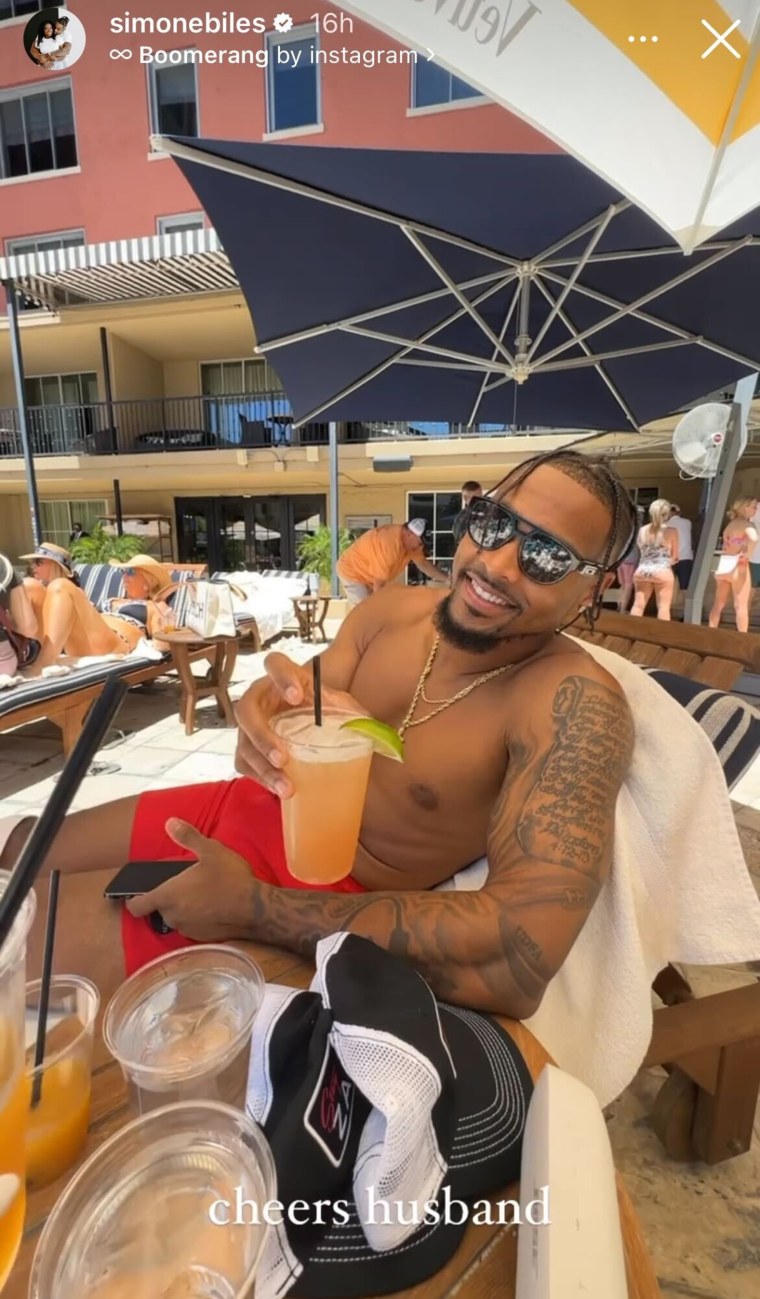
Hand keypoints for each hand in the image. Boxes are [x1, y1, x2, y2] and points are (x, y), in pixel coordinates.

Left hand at [126, 820, 254, 940]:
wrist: (256, 909)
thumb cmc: (230, 878)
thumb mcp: (211, 850)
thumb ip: (188, 837)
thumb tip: (170, 822)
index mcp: (168, 895)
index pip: (137, 906)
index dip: (133, 901)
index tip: (137, 895)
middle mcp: (173, 916)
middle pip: (159, 909)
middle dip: (168, 899)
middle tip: (186, 885)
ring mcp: (188, 929)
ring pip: (177, 918)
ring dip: (183, 909)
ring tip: (202, 895)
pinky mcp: (202, 938)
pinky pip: (192, 927)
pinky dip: (197, 919)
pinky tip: (213, 908)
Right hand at [234, 652, 359, 796]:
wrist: (318, 729)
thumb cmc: (329, 712)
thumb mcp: (341, 707)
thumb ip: (349, 711)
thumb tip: (364, 728)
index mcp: (284, 679)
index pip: (275, 663)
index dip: (281, 677)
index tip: (296, 696)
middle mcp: (261, 698)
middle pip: (245, 709)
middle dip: (261, 735)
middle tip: (283, 757)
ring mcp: (251, 725)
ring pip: (243, 743)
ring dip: (262, 767)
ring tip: (286, 788)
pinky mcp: (248, 748)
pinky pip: (244, 763)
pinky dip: (261, 778)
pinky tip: (279, 790)